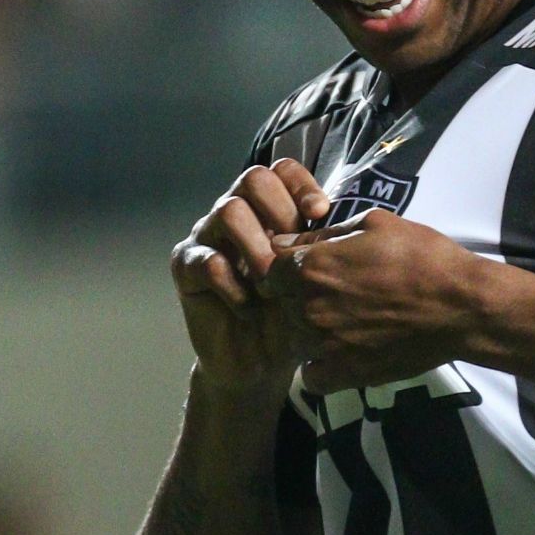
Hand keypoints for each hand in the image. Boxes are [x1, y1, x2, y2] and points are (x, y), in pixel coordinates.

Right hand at [169, 160, 329, 396]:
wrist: (255, 363)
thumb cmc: (289, 318)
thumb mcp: (312, 280)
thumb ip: (320, 249)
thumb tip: (348, 224)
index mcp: (265, 210)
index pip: (280, 170)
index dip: (301, 185)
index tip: (321, 213)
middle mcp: (234, 214)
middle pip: (253, 178)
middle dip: (280, 211)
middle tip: (294, 252)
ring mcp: (206, 237)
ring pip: (229, 210)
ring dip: (258, 247)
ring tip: (272, 285)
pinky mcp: (186, 267)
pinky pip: (209, 260)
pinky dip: (236, 287)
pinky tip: (250, 308)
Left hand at [265, 207, 489, 392]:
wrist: (460, 306)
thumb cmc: (422, 256)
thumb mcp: (374, 225)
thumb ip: (324, 234)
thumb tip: (288, 242)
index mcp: (311, 267)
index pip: (269, 270)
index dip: (287, 269)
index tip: (309, 269)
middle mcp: (309, 307)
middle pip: (280, 306)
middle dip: (297, 299)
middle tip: (334, 295)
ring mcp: (324, 344)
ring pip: (294, 340)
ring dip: (309, 333)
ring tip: (344, 323)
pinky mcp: (345, 374)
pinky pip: (311, 377)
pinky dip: (320, 368)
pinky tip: (342, 353)